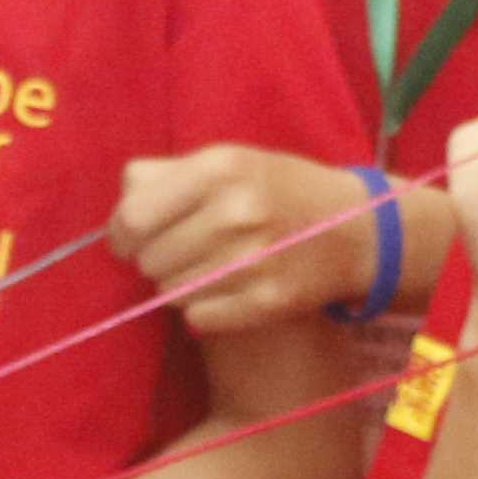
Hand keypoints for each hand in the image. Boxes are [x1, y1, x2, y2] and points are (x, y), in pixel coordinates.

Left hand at [114, 144, 387, 334]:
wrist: (357, 230)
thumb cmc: (278, 190)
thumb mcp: (229, 161)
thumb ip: (165, 174)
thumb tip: (121, 200)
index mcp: (221, 168)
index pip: (134, 218)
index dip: (120, 235)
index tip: (128, 241)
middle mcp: (238, 211)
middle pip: (149, 259)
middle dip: (154, 259)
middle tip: (180, 252)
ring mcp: (255, 259)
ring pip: (170, 291)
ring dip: (178, 284)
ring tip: (207, 268)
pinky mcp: (269, 301)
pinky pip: (197, 317)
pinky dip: (202, 309)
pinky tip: (225, 290)